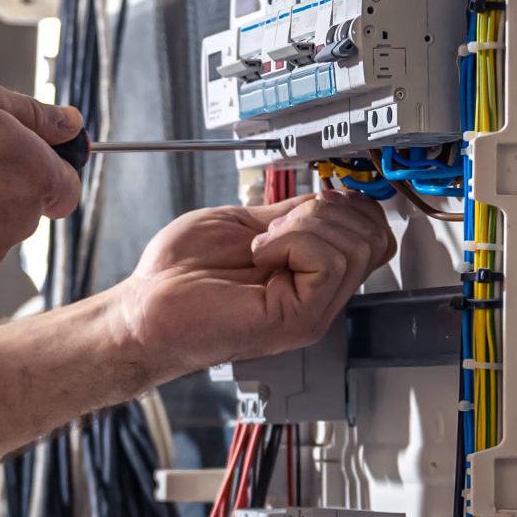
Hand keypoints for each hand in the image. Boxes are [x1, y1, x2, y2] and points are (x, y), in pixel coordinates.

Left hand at [109, 187, 396, 381]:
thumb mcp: (246, 225)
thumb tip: (329, 196)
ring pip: (354, 245)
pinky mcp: (299, 320)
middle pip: (372, 236)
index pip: (371, 233)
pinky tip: (259, 255)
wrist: (144, 308)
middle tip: (275, 227)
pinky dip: (292, 242)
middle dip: (325, 210)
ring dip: (303, 226)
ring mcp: (312, 311)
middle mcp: (317, 295)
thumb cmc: (178, 276)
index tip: (303, 203)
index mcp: (309, 273)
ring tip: (262, 244)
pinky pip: (328, 263)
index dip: (348, 203)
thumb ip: (292, 216)